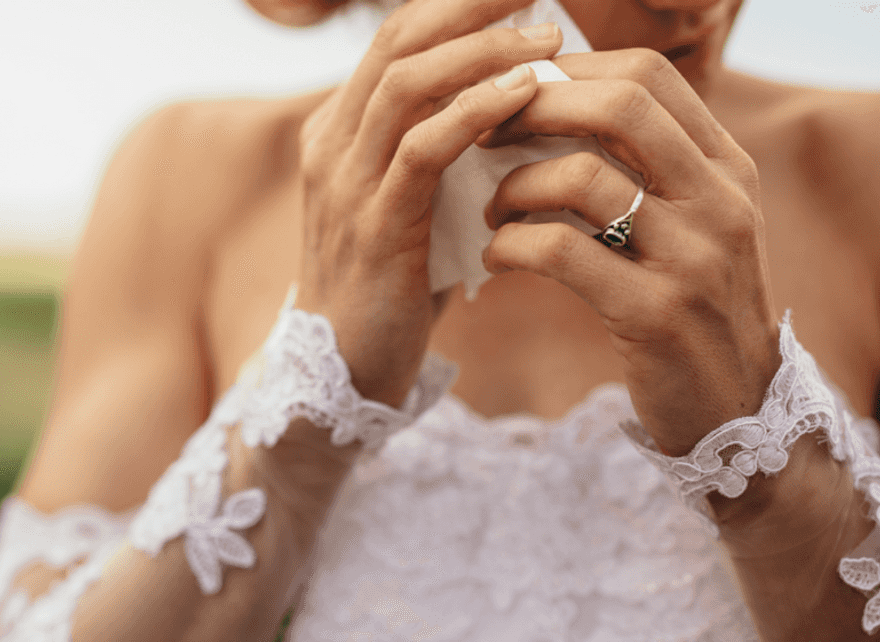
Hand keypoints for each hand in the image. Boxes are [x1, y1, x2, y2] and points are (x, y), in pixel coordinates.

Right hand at [294, 0, 563, 406]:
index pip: (395, 40)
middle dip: (469, 8)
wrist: (345, 368)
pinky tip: (523, 95)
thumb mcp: (412, 204)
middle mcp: (333, 144)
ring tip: (547, 38)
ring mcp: (346, 183)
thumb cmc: (393, 284)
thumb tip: (520, 107)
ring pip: (406, 84)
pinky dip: (473, 113)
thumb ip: (442, 154)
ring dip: (481, 52)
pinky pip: (421, 150)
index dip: (455, 5)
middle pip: (396, 42)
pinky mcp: (374, 225)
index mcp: (339, 132)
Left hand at [481, 49, 778, 455]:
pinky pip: (561, 253)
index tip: (515, 95)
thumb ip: (649, 167)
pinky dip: (511, 246)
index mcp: (726, 167)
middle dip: (534, 109)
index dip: (569, 71)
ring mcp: (692, 257)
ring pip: (581, 177)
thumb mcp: (694, 225)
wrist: (736, 410)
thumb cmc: (692, 308)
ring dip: (514, 186)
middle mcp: (719, 200)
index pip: (647, 75)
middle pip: (619, 105)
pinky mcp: (655, 314)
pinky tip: (495, 257)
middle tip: (485, 136)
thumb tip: (559, 105)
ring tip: (491, 211)